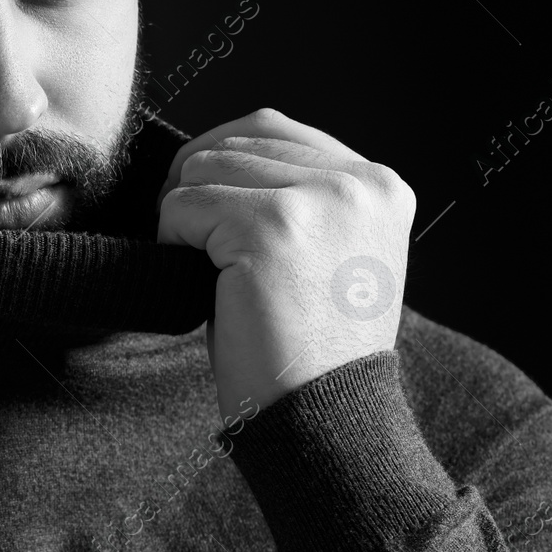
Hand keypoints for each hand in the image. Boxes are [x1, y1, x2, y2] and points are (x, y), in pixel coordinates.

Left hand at [155, 108, 414, 420]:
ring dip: (185, 219)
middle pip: (232, 141)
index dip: (219, 166)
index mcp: (380, 184)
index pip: (269, 128)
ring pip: (202, 168)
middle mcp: (361, 182)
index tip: (212, 219)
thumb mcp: (324, 251)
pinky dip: (171, 244)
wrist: (325, 423)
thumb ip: (293, 192)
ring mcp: (321, 200)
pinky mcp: (274, 227)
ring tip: (212, 273)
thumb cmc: (308, 345)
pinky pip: (182, 207)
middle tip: (203, 251)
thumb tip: (205, 152)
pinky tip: (204, 285)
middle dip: (198, 190)